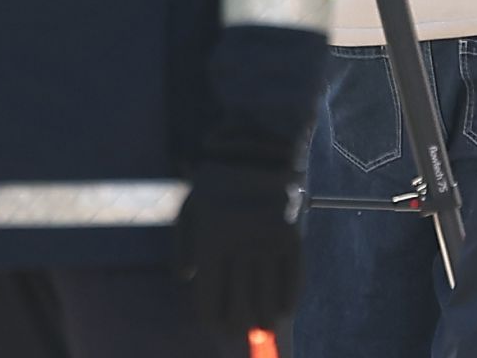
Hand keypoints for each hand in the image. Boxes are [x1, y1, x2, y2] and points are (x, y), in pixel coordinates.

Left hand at [176, 160, 304, 334]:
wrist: (258, 145)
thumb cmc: (217, 179)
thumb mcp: (190, 205)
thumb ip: (183, 245)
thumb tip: (185, 279)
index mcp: (209, 242)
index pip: (210, 300)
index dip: (214, 319)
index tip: (218, 327)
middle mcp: (238, 247)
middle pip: (240, 307)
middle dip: (240, 323)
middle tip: (242, 330)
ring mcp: (267, 243)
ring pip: (267, 299)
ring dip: (265, 317)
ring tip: (262, 325)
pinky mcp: (291, 236)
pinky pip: (292, 280)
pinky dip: (288, 299)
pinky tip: (283, 309)